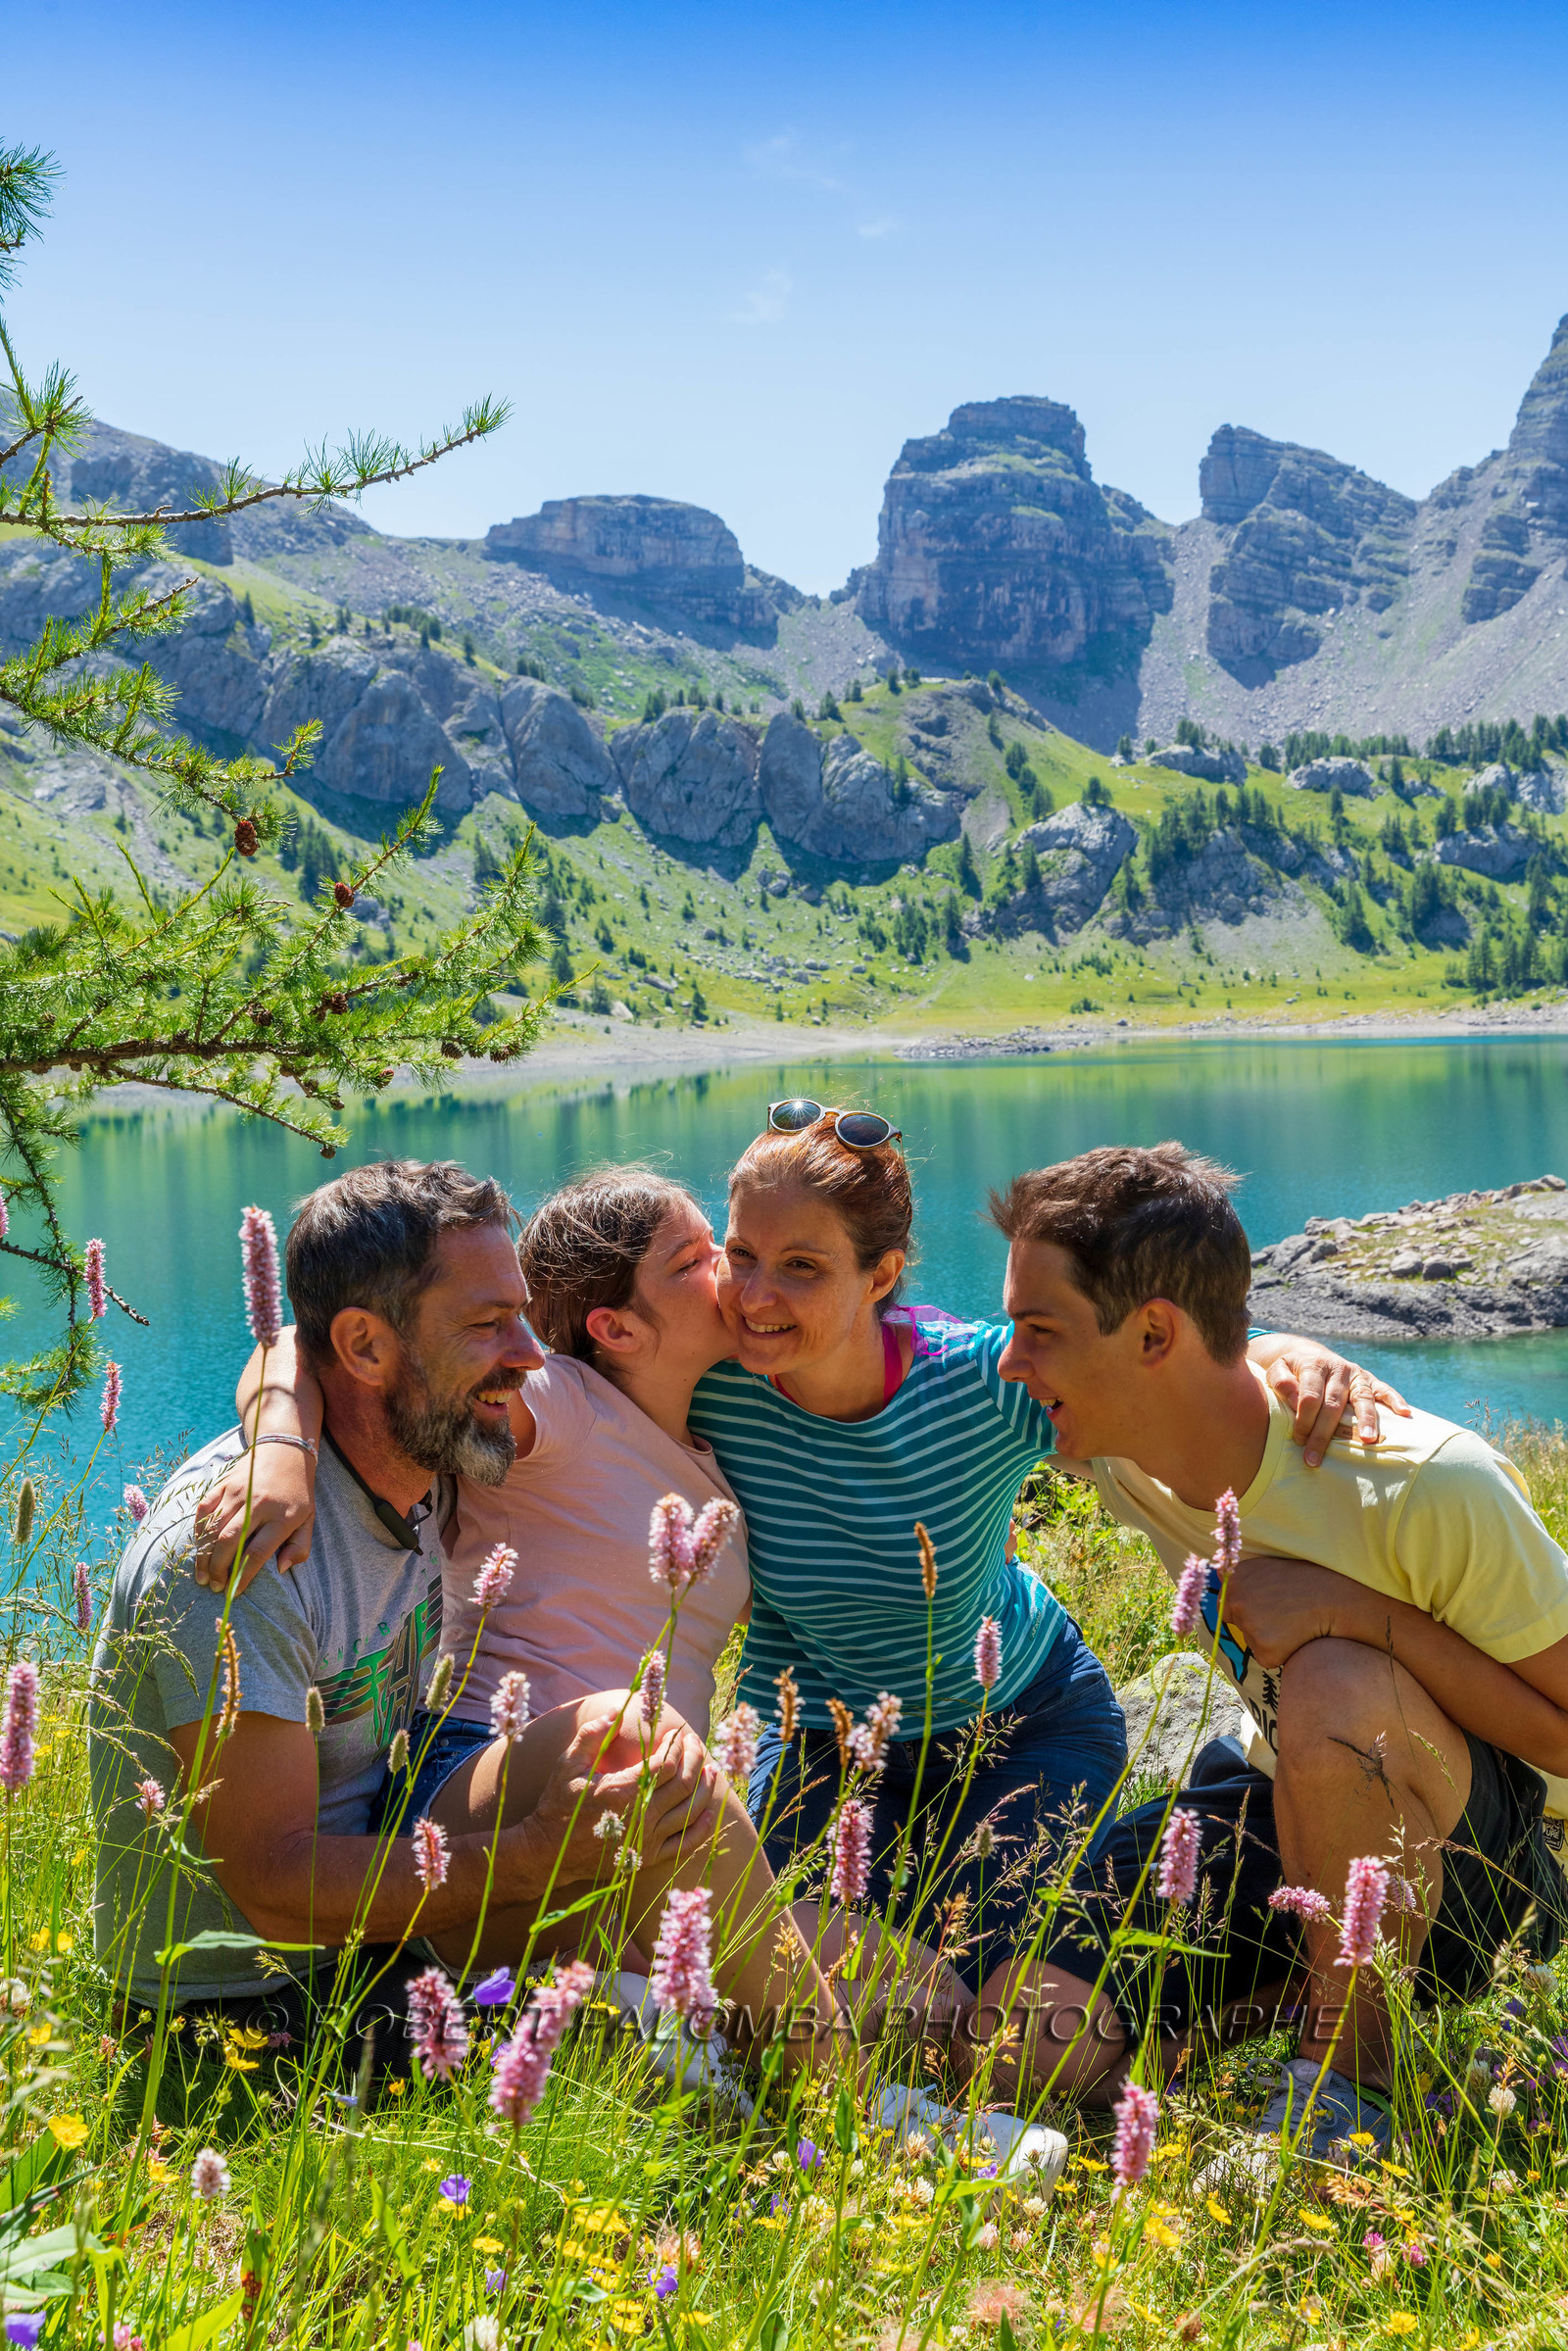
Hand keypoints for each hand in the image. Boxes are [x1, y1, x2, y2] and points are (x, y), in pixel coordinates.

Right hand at [192, 1447, 316, 1592]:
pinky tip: (198, 1547)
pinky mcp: (223, 1484)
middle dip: (218, 1568)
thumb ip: (300, 1546)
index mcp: (281, 1517)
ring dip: (204, 1555)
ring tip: (202, 1575)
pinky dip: (198, 1530)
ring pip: (213, 1528)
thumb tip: (282, 1569)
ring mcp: (237, 1492)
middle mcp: (257, 1504)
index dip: (243, 1576)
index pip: (257, 1552)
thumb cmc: (298, 1491)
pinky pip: (204, 1509)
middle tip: (214, 1586)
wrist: (285, 1449)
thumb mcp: (309, 1519)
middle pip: (230, 1541)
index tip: (234, 1593)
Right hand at [526, 1712, 721, 1883]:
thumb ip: (593, 1734)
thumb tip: (617, 1709)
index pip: (666, 1763)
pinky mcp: (649, 1859)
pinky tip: (708, 1810)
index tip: (679, 1733)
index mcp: (622, 1791)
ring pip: (691, 1810)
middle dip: (696, 1758)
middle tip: (696, 1743)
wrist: (549, 1853)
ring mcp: (647, 1840)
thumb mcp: (568, 1764)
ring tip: (711, 1768)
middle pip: (685, 1783)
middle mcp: (640, 1817)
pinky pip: (687, 1843)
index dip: (678, 1745)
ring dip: (706, 1787)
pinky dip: (703, 1826)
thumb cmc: (558, 1805)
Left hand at [1218, 1556, 1348, 1668]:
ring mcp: (1249, 1627)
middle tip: (1282, 1617)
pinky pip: (1267, 1658)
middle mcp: (1236, 1603)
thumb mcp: (1267, 1568)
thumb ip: (1244, 1579)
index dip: (1244, 1611)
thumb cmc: (1305, 1582)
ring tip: (1293, 1623)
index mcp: (1235, 1580)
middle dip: (1255, 1625)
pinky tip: (1297, 1638)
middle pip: (1238, 1625)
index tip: (1262, 1610)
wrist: (1334, 1599)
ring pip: (1253, 1642)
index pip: (1225, 1606)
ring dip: (1269, 1639)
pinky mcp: (1264, 1651)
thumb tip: (1220, 1580)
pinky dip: (1280, 1653)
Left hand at [1262, 1339, 1410, 1467]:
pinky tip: (1404, 1413)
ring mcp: (1356, 1374)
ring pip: (1362, 1398)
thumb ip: (1281, 1382)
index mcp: (1314, 1365)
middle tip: (1315, 1458)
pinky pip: (1384, 1389)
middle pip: (1333, 1403)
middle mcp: (1338, 1368)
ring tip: (1368, 1440)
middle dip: (1324, 1433)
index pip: (1309, 1397)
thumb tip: (1295, 1402)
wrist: (1310, 1355)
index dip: (1304, 1420)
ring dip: (1366, 1420)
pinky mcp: (1370, 1379)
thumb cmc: (1291, 1372)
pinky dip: (1395, 1400)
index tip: (1298, 1441)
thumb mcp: (1278, 1370)